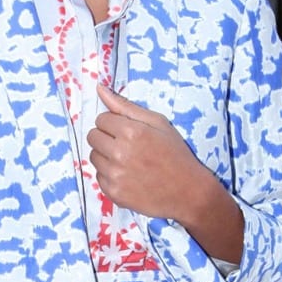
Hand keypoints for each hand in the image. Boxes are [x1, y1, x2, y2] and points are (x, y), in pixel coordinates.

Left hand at [87, 84, 204, 221]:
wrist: (188, 192)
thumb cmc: (175, 153)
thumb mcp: (157, 122)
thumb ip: (125, 105)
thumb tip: (100, 89)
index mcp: (131, 132)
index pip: (101, 119)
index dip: (113, 122)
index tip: (125, 129)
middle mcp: (120, 153)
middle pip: (93, 137)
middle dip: (106, 137)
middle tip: (126, 144)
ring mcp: (115, 175)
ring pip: (93, 156)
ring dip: (106, 155)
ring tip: (127, 159)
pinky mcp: (114, 193)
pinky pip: (99, 176)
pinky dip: (109, 174)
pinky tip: (127, 174)